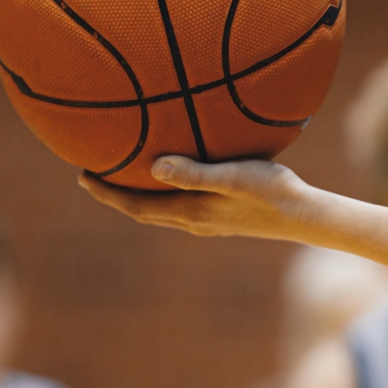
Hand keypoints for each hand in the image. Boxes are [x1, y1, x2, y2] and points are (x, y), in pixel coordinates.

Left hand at [77, 156, 319, 241]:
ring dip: (140, 195)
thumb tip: (153, 166)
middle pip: (143, 211)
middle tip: (93, 175)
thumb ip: (194, 172)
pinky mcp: (224, 217)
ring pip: (162, 210)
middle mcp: (194, 220)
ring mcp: (209, 221)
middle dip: (116, 195)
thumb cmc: (272, 191)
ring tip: (127, 174)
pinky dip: (165, 192)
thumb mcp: (232, 176)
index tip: (82, 177)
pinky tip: (175, 175)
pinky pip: (181, 204)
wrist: (305, 216)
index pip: (136, 206)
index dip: (107, 194)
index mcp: (190, 212)